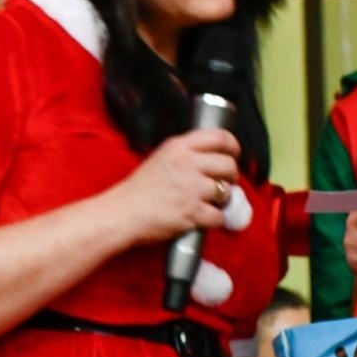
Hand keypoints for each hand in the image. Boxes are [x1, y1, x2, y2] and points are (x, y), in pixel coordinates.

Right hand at [101, 128, 239, 245]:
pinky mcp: (192, 213)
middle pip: (228, 165)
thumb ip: (185, 153)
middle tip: (225, 183)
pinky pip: (219, 216)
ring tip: (210, 202)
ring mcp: (191, 189)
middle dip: (231, 176)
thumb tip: (212, 157)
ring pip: (226, 191)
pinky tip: (205, 219)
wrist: (123, 214)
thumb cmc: (139, 189)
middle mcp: (188, 164)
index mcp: (179, 147)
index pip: (220, 137)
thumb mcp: (161, 158)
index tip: (233, 155)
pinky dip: (215, 220)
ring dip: (223, 199)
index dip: (233, 146)